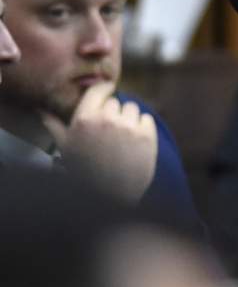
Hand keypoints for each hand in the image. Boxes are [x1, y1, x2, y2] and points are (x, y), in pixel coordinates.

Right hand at [42, 82, 157, 202]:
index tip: (107, 90)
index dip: (104, 89)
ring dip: (128, 120)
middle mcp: (107, 119)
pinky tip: (133, 143)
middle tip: (108, 132)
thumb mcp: (65, 148)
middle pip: (115, 102)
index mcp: (84, 120)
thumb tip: (41, 110)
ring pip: (132, 108)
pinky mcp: (147, 135)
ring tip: (120, 139)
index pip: (99, 89)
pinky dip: (143, 128)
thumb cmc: (83, 171)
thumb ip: (54, 125)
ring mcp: (129, 127)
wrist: (109, 197)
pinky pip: (147, 119)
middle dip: (113, 114)